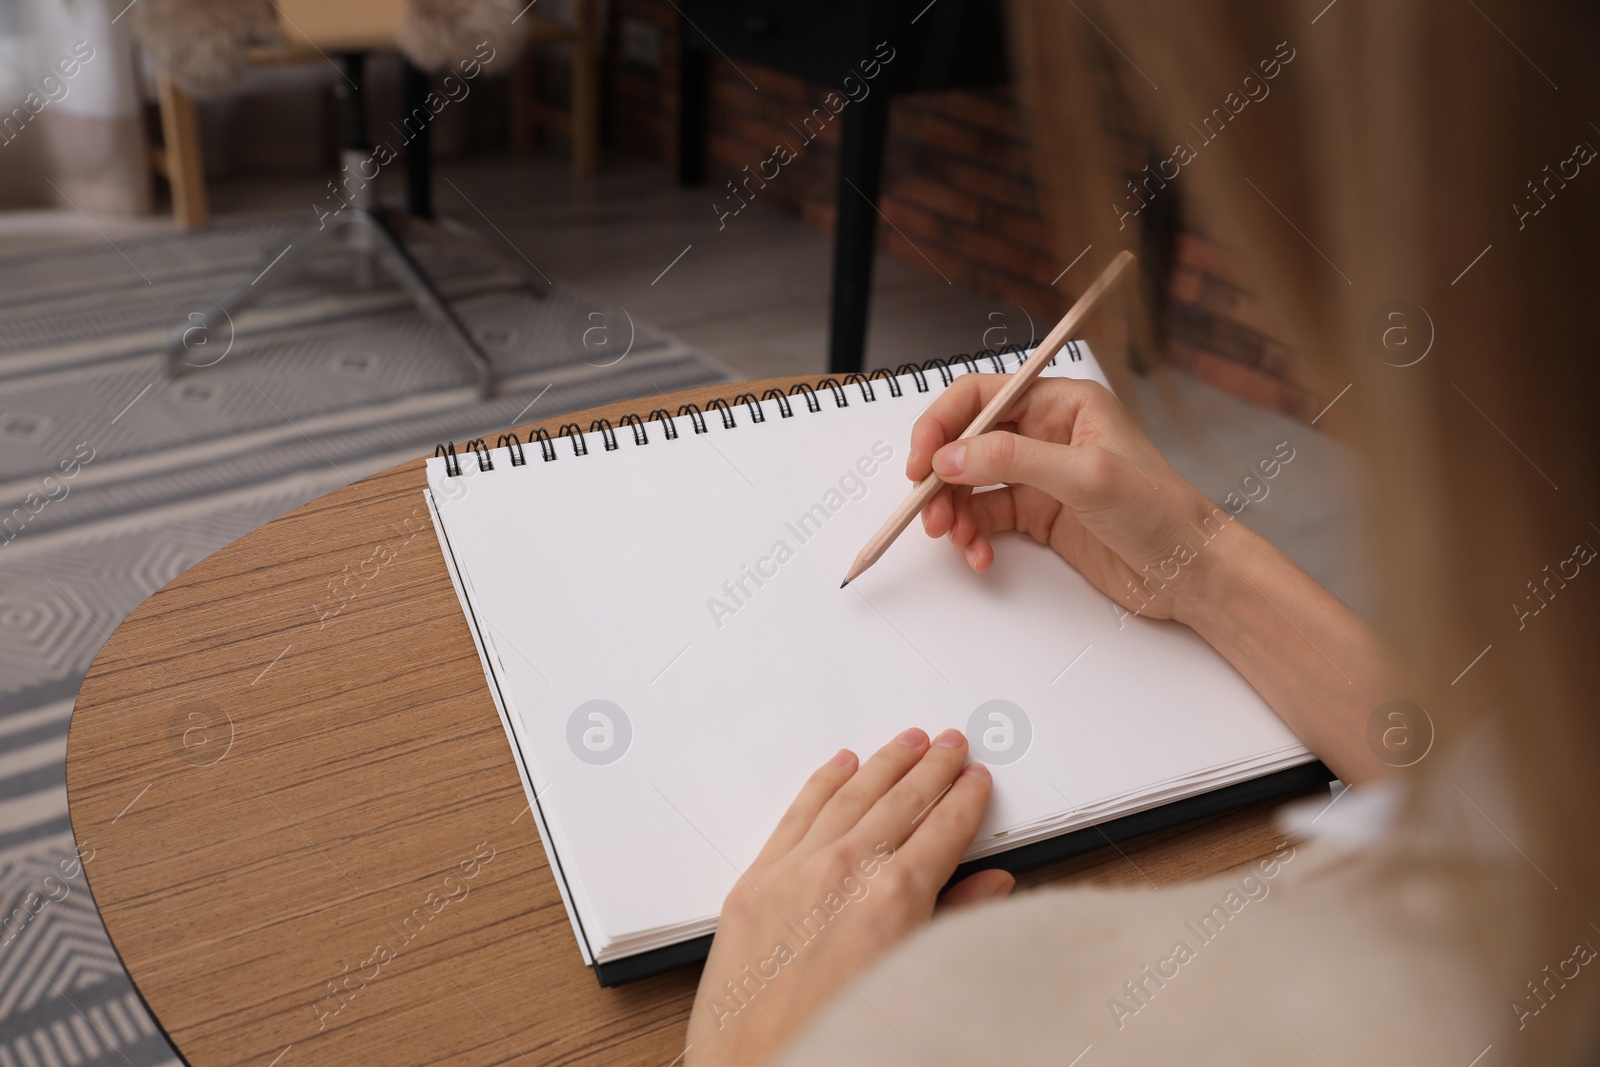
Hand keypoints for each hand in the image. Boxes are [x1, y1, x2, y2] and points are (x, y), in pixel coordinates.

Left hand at [684, 729, 1013, 1066]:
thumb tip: (990, 886)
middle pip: (901, 800)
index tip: (977, 781)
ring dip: (884, 763)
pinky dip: (822, 784)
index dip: (965, 800)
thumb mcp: (916, 980)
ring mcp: (795, 871)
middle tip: (950, 746)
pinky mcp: (754, 882)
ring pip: (850, 795)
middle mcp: (845, 871)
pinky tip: (840, 766)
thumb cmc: (840, 1039)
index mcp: (895, 897)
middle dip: (932, 769)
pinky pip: (795, 814)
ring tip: (908, 742)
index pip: (944, 828)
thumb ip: (955, 920)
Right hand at [908, 374, 1224, 623]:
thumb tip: (953, 455)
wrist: (1193, 572)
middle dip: (942, 476)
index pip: (981, 396)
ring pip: (971, 484)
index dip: (943, 424)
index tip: (923, 460)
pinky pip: (987, 518)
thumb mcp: (1086, 476)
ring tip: (955, 537)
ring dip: (954, 510)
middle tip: (930, 508)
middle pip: (967, 442)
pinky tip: (980, 554)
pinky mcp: (1040, 516)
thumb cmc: (1164, 512)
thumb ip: (1014, 460)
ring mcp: (1041, 477)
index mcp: (1063, 403)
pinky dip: (973, 536)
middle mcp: (1047, 434)